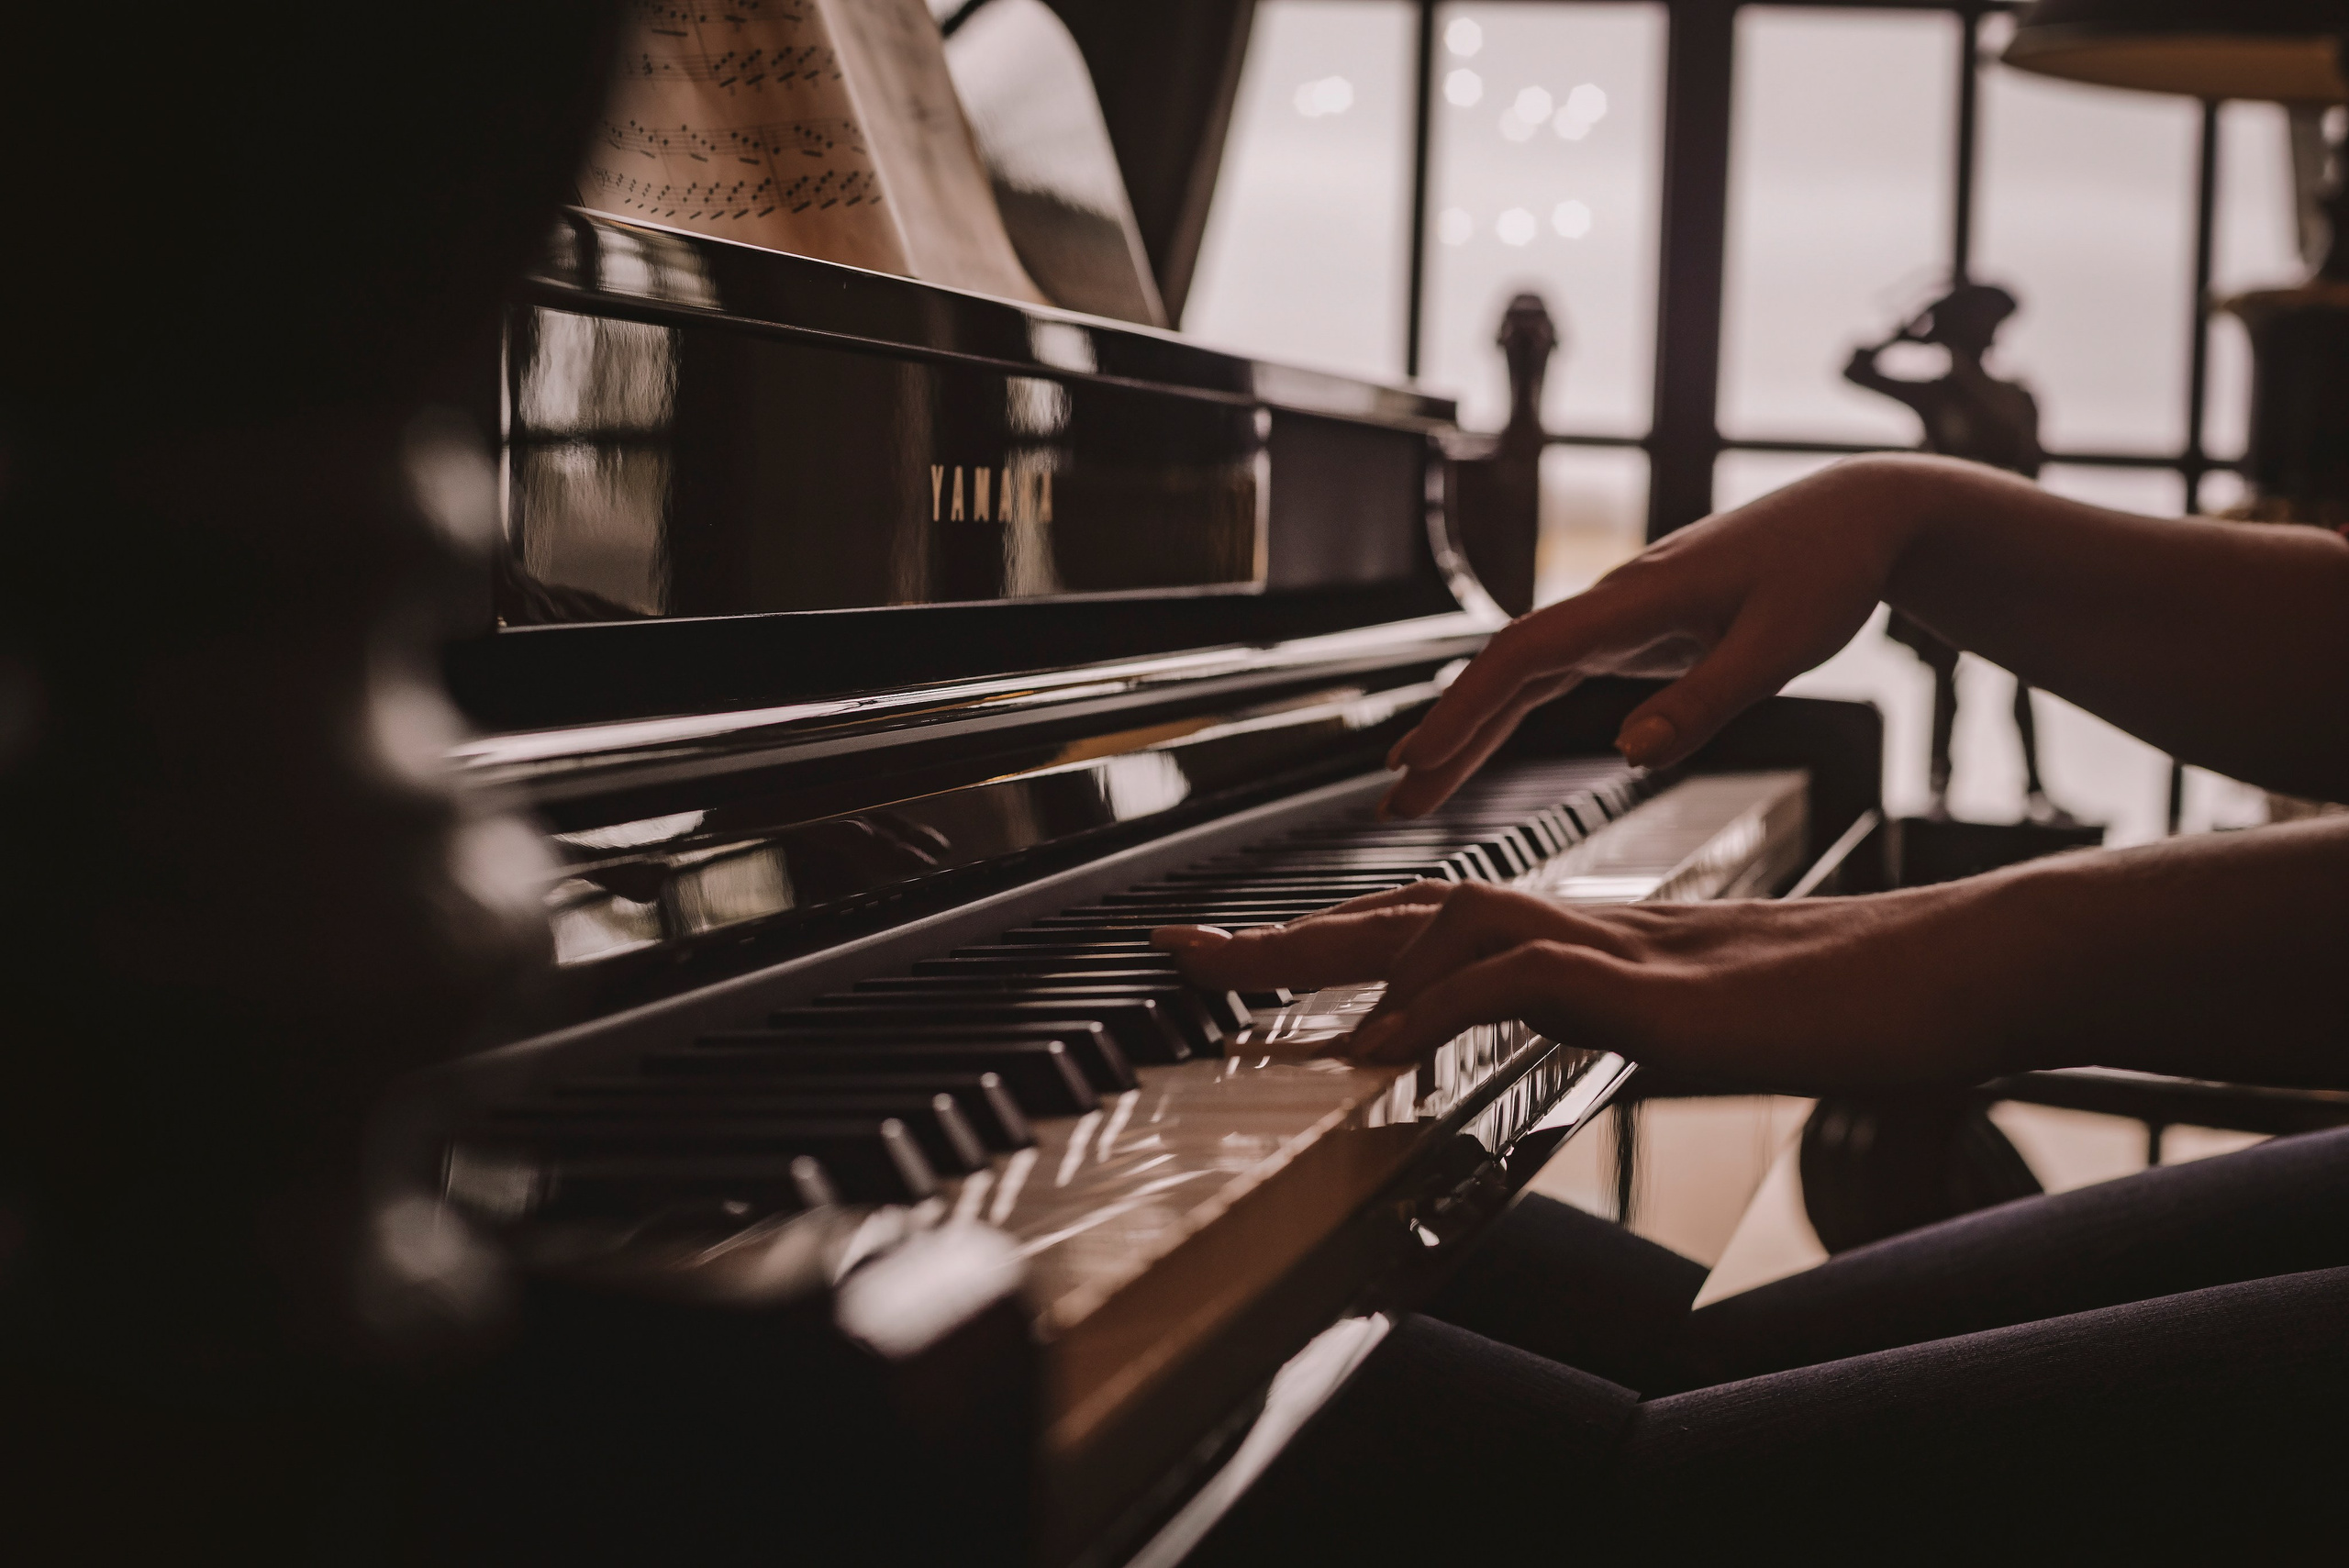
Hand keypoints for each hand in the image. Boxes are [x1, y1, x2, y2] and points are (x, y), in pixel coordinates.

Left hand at [1153, 877, 2015, 1088]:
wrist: (1944, 976)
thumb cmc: (1837, 1007)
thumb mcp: (1690, 1035)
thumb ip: (1604, 1032)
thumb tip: (1527, 1053)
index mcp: (1590, 941)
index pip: (1439, 925)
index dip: (1340, 941)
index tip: (1254, 964)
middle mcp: (1587, 928)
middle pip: (1409, 909)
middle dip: (1287, 935)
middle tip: (1182, 952)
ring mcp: (1619, 951)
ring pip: (1446, 926)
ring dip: (1337, 956)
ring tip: (1243, 985)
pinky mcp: (1655, 989)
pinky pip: (1518, 982)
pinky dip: (1434, 1007)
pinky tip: (1380, 1045)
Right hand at [1384, 456, 1921, 817]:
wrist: (1858, 512)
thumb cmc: (1829, 568)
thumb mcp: (1782, 645)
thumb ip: (1705, 700)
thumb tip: (1627, 752)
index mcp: (1636, 603)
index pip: (1521, 659)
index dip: (1464, 712)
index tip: (1418, 762)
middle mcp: (1612, 606)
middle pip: (1501, 671)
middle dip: (1443, 735)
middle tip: (1393, 800)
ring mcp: (1618, 617)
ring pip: (1519, 676)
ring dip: (1466, 731)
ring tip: (1418, 789)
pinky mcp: (1635, 630)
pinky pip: (1552, 676)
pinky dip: (1509, 713)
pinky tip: (1481, 747)